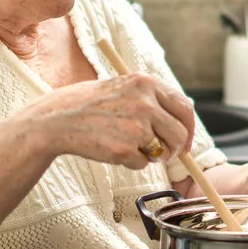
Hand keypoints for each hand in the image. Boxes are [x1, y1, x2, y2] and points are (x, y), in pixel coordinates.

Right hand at [17, 73, 195, 169]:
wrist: (58, 118)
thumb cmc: (91, 104)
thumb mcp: (125, 87)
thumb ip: (152, 99)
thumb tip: (183, 121)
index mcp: (146, 83)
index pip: (184, 108)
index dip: (189, 128)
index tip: (186, 141)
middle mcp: (145, 102)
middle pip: (179, 133)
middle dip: (176, 149)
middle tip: (164, 154)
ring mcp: (135, 126)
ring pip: (162, 151)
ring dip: (151, 155)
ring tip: (129, 145)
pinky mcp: (124, 149)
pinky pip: (142, 164)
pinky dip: (131, 162)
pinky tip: (112, 149)